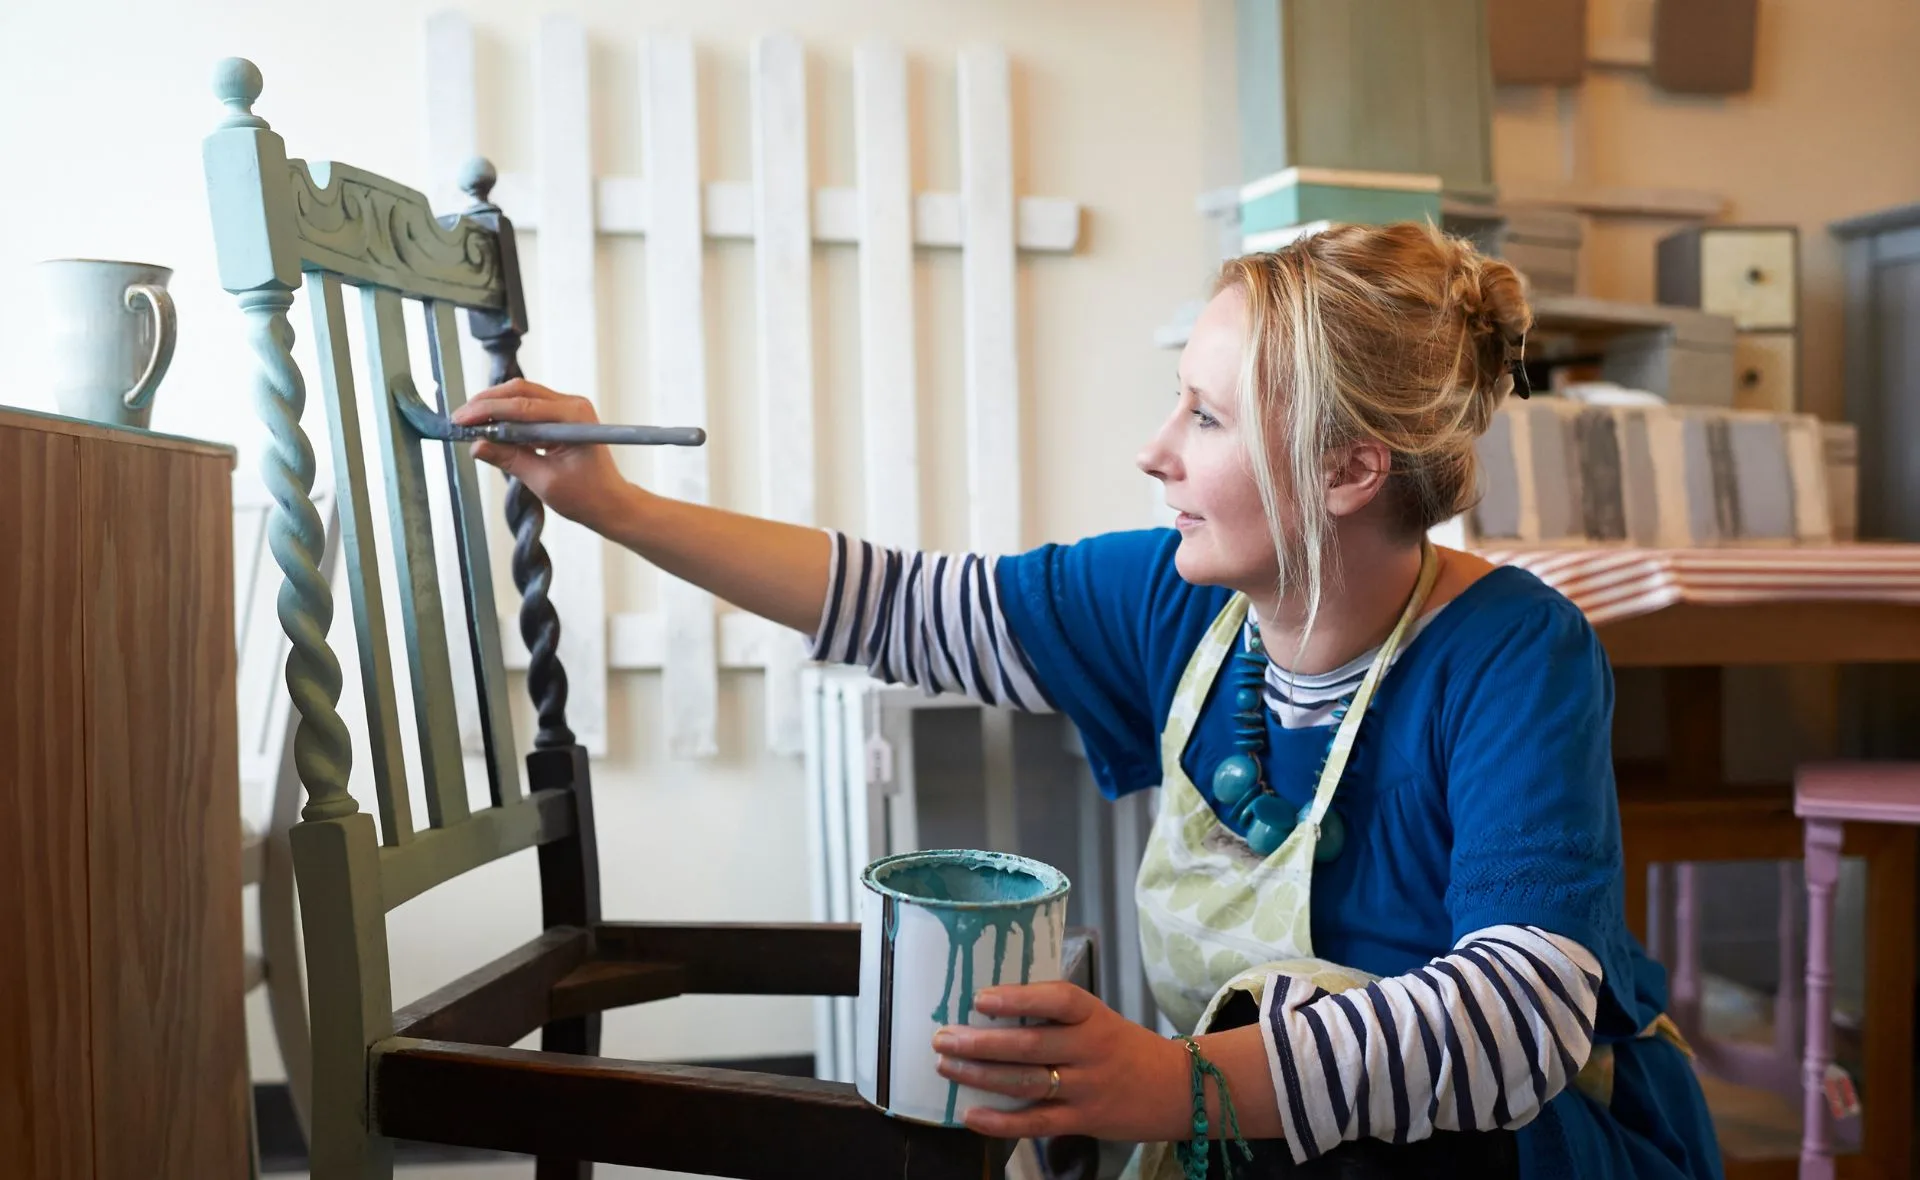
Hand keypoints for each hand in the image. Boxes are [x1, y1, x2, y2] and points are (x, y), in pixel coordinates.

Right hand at [454, 379, 633, 528]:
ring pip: (522, 396)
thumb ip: (510, 460)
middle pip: (520, 392)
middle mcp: (573, 405)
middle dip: (486, 404)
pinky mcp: (562, 416)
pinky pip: (529, 408)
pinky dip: (507, 416)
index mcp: (573, 418)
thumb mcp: (543, 481)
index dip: (487, 412)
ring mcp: (569, 408)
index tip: (461, 420)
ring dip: (494, 407)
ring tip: (468, 423)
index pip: (521, 407)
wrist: (611, 503)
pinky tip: (488, 427)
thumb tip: (477, 446)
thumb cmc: (587, 496)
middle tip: (459, 419)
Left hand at [932, 982, 1189, 1141]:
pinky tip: (971, 1114)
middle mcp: (1091, 1049)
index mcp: (1094, 1015)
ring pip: (1027, 1083)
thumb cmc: (1123, 1046)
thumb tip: (990, 1005)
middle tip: (943, 1037)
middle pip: (1030, 1046)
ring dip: (981, 1076)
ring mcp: (1087, 1088)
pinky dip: (1000, 1122)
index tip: (980, 998)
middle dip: (980, 1043)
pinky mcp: (1084, 1121)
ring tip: (947, 1066)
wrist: (1177, 1088)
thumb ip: (1055, 1014)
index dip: (1018, 998)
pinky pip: (1036, 1123)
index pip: (1058, 999)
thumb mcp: (1098, 1018)